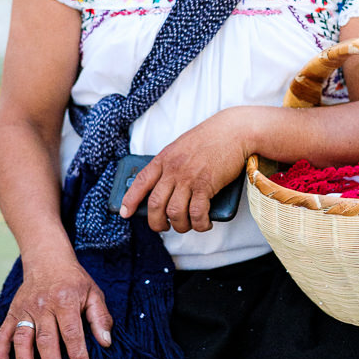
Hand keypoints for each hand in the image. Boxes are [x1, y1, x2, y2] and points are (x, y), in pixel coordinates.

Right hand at [0, 254, 112, 358]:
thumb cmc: (73, 280)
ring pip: (22, 338)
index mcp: (65, 300)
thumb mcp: (93, 292)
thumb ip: (100, 317)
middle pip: (45, 338)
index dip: (77, 352)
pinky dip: (0, 352)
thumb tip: (106, 342)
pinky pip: (2, 333)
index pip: (71, 331)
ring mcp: (25, 309)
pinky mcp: (12, 311)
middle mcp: (43, 305)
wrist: (48, 260)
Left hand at [120, 107, 255, 232]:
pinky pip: (197, 214)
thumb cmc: (210, 138)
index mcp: (164, 158)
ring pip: (175, 213)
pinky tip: (204, 223)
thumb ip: (171, 164)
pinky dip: (199, 224)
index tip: (124, 213)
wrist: (234, 131)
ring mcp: (189, 178)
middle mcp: (173, 169)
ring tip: (186, 225)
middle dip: (156, 222)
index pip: (141, 182)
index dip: (130, 199)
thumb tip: (167, 188)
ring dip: (180, 225)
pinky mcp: (206, 186)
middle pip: (155, 204)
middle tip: (163, 227)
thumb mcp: (182, 146)